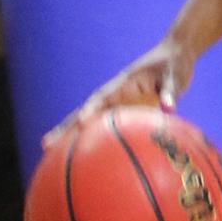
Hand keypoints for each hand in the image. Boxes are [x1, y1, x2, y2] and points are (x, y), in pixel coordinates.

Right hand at [44, 35, 195, 148]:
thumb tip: (170, 107)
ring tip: (50, 157)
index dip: (91, 109)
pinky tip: (90, 164)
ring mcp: (117, 105)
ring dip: (72, 138)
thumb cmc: (175, 64)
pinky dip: (96, 142)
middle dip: (66, 127)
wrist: (175, 57)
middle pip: (85, 112)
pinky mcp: (125, 113)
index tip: (80, 123)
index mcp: (125, 84)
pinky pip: (107, 130)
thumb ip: (171, 90)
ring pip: (91, 123)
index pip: (103, 98)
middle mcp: (116, 95)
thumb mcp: (176, 74)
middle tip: (45, 145)